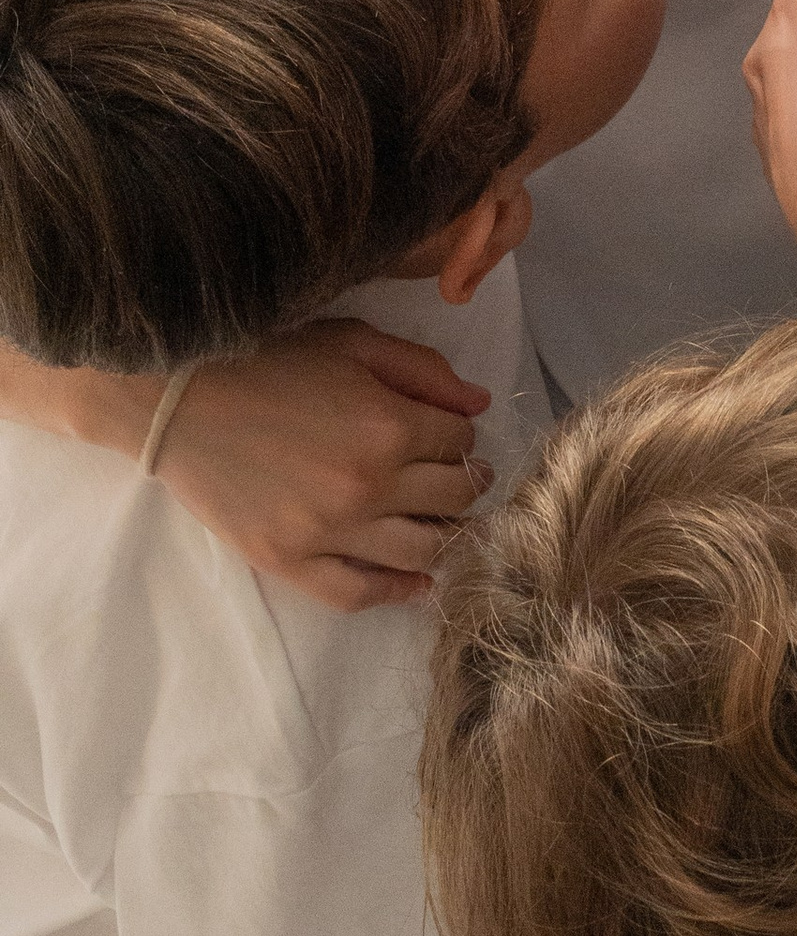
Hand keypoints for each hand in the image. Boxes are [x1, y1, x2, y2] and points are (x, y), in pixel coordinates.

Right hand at [153, 322, 492, 612]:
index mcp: (388, 425)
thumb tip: (480, 406)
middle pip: (453, 498)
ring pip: (420, 550)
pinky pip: (357, 593)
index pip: (459, 441)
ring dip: (448, 537)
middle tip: (462, 479)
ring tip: (447, 524)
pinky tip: (418, 582)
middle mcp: (368, 485)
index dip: (460, 434)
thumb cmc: (268, 360)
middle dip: (467, 484)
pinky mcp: (289, 561)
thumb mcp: (353, 342)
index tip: (448, 434)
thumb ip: (423, 371)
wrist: (178, 400)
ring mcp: (328, 530)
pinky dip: (397, 592)